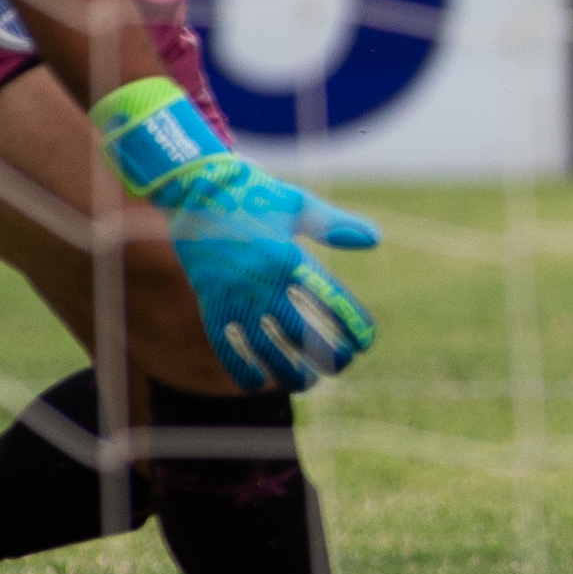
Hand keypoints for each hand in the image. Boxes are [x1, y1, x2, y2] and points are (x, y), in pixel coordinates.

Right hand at [92, 77, 383, 389]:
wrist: (196, 189)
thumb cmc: (254, 193)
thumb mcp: (297, 204)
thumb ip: (335, 225)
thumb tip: (376, 239)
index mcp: (289, 255)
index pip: (329, 299)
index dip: (351, 324)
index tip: (365, 342)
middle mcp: (262, 281)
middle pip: (301, 334)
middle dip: (326, 356)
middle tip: (342, 365)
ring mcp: (234, 294)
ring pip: (265, 347)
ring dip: (288, 372)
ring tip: (306, 382)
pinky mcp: (210, 302)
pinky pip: (225, 345)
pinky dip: (240, 369)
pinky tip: (257, 384)